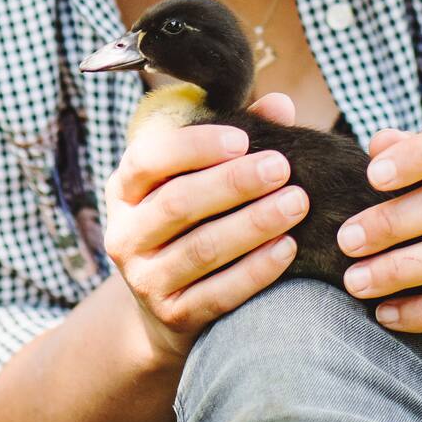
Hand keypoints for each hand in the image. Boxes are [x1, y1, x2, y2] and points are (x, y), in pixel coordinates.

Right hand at [104, 92, 306, 365]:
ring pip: (201, 249)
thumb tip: (280, 105)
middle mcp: (125, 233)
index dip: (194, 146)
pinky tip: (287, 247)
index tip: (242, 139)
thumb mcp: (197, 176)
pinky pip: (219, 293)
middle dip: (234, 183)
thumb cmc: (192, 220)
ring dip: (253, 224)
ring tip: (296, 203)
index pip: (148, 158)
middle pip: (178, 203)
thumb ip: (236, 138)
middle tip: (282, 167)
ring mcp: (145, 279)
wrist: (166, 307)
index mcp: (125, 188)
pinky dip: (256, 270)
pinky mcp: (173, 316)